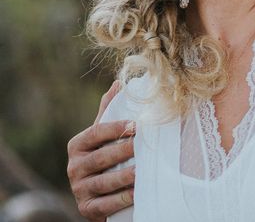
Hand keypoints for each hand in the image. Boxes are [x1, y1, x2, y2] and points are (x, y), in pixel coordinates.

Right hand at [66, 81, 135, 221]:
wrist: (100, 195)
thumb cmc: (106, 158)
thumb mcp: (104, 137)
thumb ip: (108, 113)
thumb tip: (118, 83)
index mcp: (77, 145)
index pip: (96, 133)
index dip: (116, 128)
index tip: (137, 125)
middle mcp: (74, 167)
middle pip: (100, 158)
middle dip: (123, 151)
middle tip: (143, 145)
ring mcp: (79, 189)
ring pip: (103, 182)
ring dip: (124, 176)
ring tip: (143, 171)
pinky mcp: (87, 209)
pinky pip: (105, 204)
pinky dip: (121, 199)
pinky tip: (137, 193)